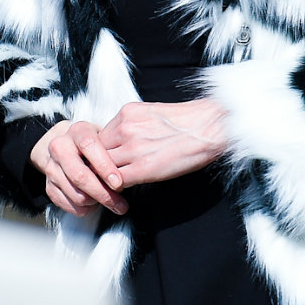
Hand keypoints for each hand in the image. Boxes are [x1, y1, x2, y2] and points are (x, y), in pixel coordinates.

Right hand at [29, 120, 127, 216]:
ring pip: (75, 194)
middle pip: (79, 175)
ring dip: (95, 203)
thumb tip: (128, 174)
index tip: (119, 183)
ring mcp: (52, 167)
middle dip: (102, 193)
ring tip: (109, 202)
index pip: (89, 146)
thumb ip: (113, 152)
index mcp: (77, 131)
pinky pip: (67, 204)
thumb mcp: (104, 138)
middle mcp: (60, 147)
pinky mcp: (48, 185)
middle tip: (120, 204)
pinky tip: (94, 204)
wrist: (67, 145)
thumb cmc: (93, 144)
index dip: (104, 166)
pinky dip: (83, 209)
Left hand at [98, 99, 228, 187]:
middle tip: (102, 175)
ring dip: (106, 178)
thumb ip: (130, 125)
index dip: (100, 151)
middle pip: (96, 151)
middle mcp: (125, 128)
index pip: (99, 135)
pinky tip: (122, 191)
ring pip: (104, 167)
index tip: (104, 160)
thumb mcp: (150, 113)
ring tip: (109, 185)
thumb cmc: (185, 122)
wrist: (208, 128)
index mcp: (126, 113)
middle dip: (98, 164)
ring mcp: (133, 147)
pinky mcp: (143, 167)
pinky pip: (117, 181)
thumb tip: (117, 140)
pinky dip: (116, 188)